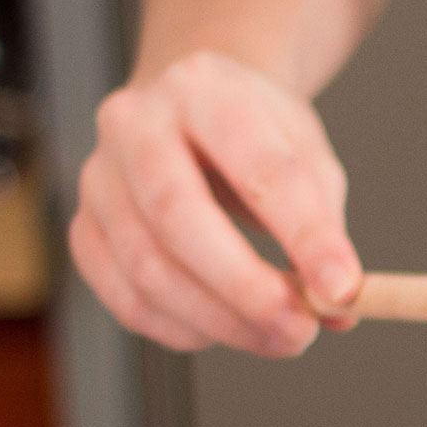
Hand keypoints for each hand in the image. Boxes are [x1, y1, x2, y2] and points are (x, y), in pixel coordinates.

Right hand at [70, 50, 359, 355]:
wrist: (191, 112)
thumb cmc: (256, 138)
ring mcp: (98, 177)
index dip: (304, 234)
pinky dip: (182, 329)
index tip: (343, 287)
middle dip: (246, 288)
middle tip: (301, 330)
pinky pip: (125, 298)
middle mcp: (135, 124)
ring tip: (280, 336)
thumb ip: (325, 227)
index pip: (258, 167)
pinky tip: (228, 331)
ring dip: (221, 320)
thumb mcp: (308, 157)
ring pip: (147, 267)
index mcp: (204, 90)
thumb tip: (337, 305)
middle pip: (179, 216)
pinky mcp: (84, 229)